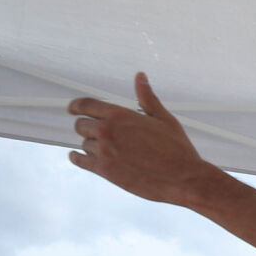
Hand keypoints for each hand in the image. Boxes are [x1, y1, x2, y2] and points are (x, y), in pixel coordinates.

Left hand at [68, 73, 225, 206]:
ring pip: (84, 144)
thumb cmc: (177, 150)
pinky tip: (76, 157)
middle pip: (81, 125)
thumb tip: (141, 77)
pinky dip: (77, 158)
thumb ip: (147, 98)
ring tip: (102, 150)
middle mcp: (108, 131)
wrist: (183, 178)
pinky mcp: (105, 171)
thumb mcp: (164, 119)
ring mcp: (104, 151)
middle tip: (94, 132)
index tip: (72, 108)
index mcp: (120, 115)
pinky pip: (81, 161)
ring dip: (91, 145)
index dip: (76, 106)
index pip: (86, 105)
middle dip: (87, 127)